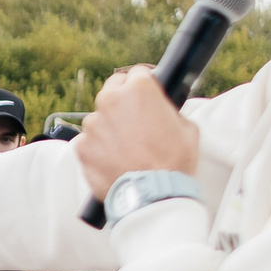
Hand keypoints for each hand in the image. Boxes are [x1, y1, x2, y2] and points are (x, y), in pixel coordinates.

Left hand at [75, 66, 200, 202]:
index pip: (138, 73)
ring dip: (109, 127)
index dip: (145, 85)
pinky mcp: (82, 146)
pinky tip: (113, 161)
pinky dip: (97, 148)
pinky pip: (88, 141)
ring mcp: (93, 124)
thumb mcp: (188, 128)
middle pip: (113, 89)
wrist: (154, 196)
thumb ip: (170, 111)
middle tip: (135, 120)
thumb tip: (164, 110)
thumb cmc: (175, 164)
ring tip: (126, 148)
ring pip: (99, 117)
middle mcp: (111, 100)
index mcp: (139, 89)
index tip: (146, 96)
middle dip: (122, 100)